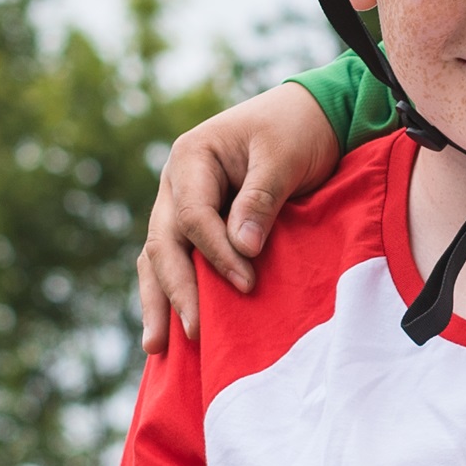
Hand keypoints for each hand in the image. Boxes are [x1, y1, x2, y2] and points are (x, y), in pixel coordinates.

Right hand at [137, 85, 347, 349]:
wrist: (309, 117)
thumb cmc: (297, 130)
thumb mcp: (283, 156)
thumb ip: (261, 199)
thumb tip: (243, 249)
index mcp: (191, 157)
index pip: (192, 216)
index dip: (216, 253)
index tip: (247, 284)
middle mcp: (176, 184)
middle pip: (163, 243)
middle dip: (175, 291)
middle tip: (194, 333)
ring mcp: (180, 206)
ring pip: (158, 259)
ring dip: (159, 301)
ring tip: (156, 348)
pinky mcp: (196, 227)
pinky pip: (177, 263)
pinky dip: (171, 294)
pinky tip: (168, 333)